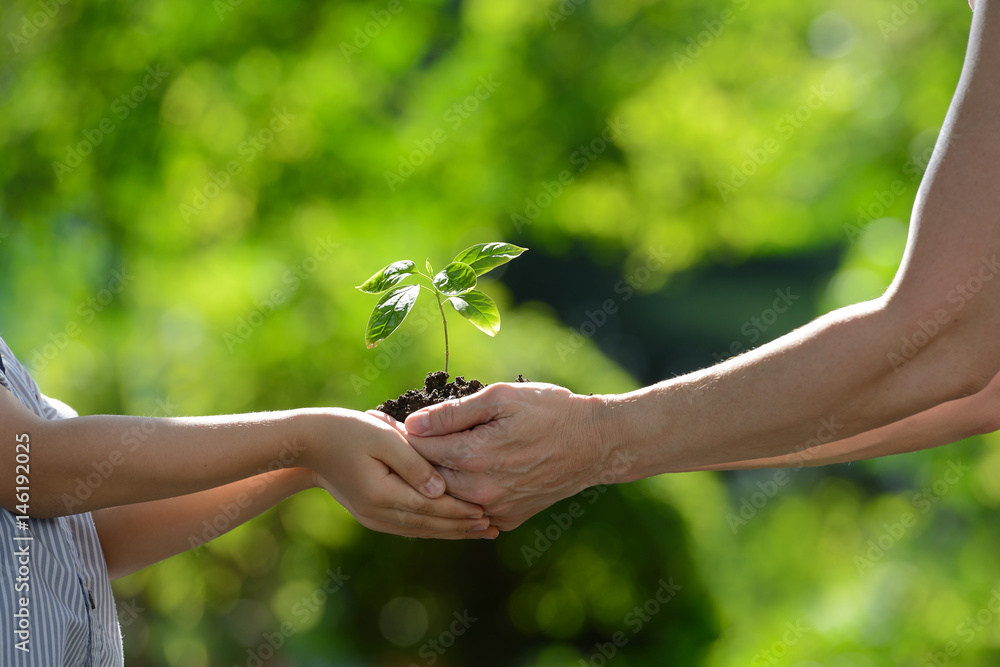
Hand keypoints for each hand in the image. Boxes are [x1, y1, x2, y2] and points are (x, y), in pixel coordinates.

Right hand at [305, 409, 497, 538]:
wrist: (308, 443)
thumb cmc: (346, 431)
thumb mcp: (383, 438)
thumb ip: (414, 464)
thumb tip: (441, 490)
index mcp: (382, 495)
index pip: (432, 509)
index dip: (461, 512)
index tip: (488, 513)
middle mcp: (378, 514)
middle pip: (429, 525)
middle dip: (462, 528)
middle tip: (493, 529)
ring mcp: (373, 517)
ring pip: (420, 530)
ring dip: (451, 531)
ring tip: (478, 531)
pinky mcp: (371, 514)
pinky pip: (408, 526)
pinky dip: (432, 527)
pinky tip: (448, 526)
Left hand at [402, 382, 615, 530]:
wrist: (595, 444)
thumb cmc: (550, 411)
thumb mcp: (501, 398)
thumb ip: (453, 413)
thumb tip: (412, 423)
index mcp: (474, 456)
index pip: (418, 448)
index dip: (401, 432)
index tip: (386, 421)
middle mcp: (480, 490)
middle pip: (426, 477)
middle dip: (411, 457)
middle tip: (396, 437)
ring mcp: (494, 509)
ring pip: (446, 497)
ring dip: (433, 479)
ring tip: (425, 455)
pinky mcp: (507, 519)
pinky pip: (471, 510)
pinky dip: (461, 495)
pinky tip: (458, 476)